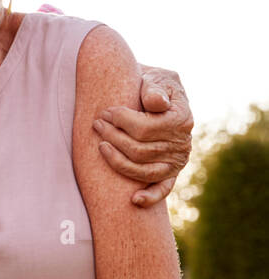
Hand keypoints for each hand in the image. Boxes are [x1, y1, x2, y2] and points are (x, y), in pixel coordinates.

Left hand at [93, 64, 193, 206]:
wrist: (156, 95)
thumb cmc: (152, 85)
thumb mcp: (157, 78)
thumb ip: (155, 88)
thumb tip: (155, 103)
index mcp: (181, 118)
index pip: (145, 128)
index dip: (121, 121)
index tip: (105, 112)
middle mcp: (183, 142)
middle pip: (139, 150)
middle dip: (113, 137)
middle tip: (96, 124)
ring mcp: (177, 160)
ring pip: (143, 170)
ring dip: (117, 161)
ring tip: (100, 146)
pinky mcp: (170, 172)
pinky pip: (163, 188)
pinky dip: (150, 196)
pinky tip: (135, 200)